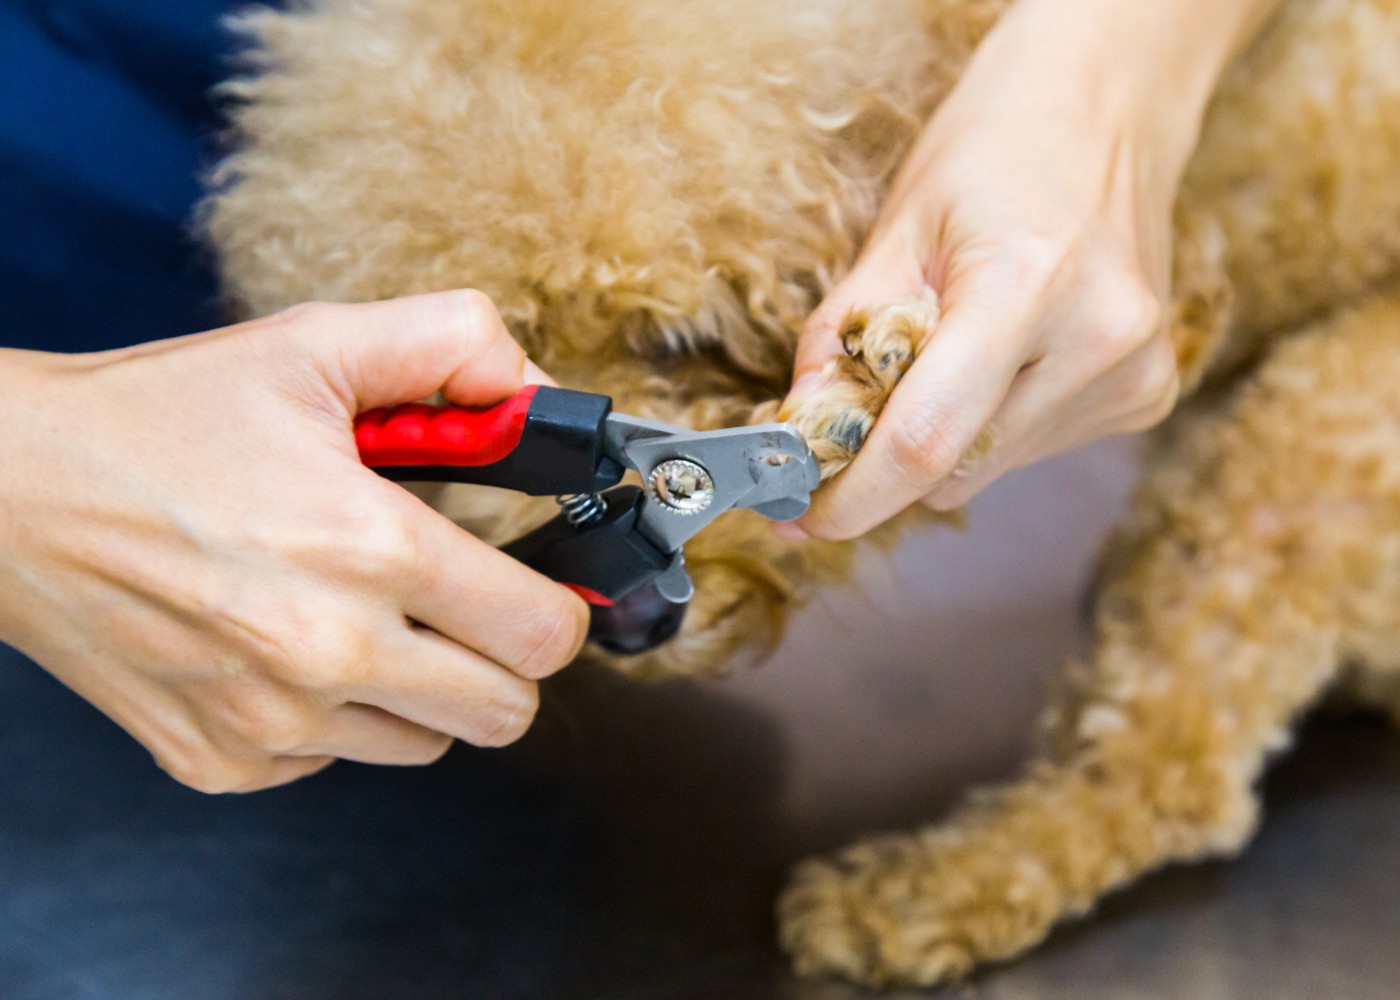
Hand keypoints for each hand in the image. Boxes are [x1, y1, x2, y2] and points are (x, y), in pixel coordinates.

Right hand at [0, 291, 588, 792]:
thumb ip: (452, 345)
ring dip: (419, 689)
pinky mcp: (221, 760)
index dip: (559, 610)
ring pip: (425, 743)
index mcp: (367, 547)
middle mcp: (325, 651)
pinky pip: (335, 760)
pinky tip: (285, 646)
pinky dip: (335, 715)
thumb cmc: (163, 420)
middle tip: (458, 605)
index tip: (538, 589)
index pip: (542, 635)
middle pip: (504, 713)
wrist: (12, 491)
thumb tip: (535, 393)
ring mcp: (270, 722)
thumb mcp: (315, 346)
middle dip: (502, 659)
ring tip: (358, 614)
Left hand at [784, 0, 1279, 538]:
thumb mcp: (893, 232)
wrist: (1104, 110)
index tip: (801, 515)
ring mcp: (1135, 372)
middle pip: (955, 466)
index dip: (854, 498)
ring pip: (989, 468)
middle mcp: (1097, 339)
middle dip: (884, 462)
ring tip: (947, 354)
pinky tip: (1001, 359)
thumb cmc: (992, 152)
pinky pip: (1031, 450)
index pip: (926, 441)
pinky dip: (990, 424)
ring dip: (942, 440)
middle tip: (849, 420)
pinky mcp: (1149, 393)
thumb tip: (792, 440)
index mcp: (1027, 286)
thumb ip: (837, 343)